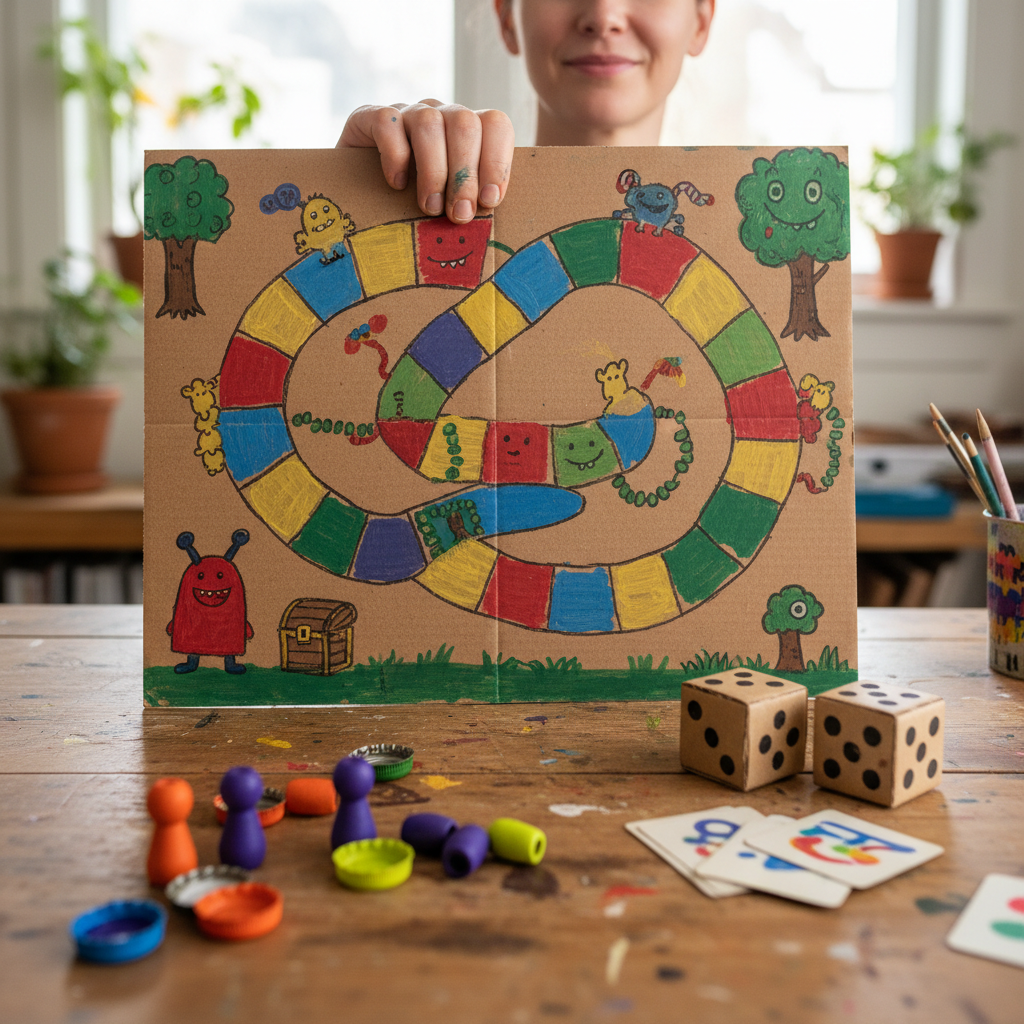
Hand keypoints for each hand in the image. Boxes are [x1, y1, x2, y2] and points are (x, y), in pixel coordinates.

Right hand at [338, 100, 513, 222]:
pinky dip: (395, 157)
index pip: (495, 124)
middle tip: (459, 214)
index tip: (490, 201)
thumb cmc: (414, 206)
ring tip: (431, 208)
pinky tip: (396, 185)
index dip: (497, 162)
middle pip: (465, 124)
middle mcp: (440, 115)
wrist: (358, 195)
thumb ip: (470, 203)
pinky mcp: (369, 117)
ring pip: (429, 124)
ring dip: (433, 172)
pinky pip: (387, 123)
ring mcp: (406, 113)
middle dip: (465, 175)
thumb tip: (490, 219)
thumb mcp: (449, 204)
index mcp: (467, 131)